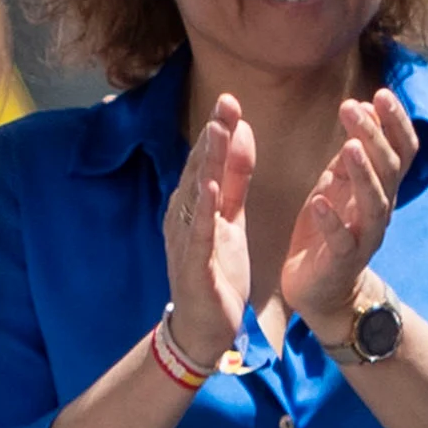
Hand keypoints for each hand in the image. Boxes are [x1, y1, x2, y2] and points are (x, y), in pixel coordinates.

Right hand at [161, 95, 260, 374]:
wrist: (203, 328)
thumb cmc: (216, 271)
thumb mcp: (231, 218)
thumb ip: (235, 178)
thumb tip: (242, 132)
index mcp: (195, 205)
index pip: (207, 160)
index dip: (218, 130)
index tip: (231, 99)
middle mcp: (185, 216)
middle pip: (199, 169)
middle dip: (213, 135)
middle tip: (226, 102)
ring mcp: (186, 239)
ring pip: (196, 194)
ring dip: (207, 162)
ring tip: (218, 131)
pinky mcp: (194, 264)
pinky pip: (199, 232)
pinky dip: (204, 209)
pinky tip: (210, 186)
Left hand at [279, 90, 420, 340]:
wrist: (323, 289)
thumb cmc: (330, 229)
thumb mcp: (340, 183)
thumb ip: (354, 151)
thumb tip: (364, 105)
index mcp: (381, 188)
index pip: (402, 151)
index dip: (396, 123)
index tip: (381, 93)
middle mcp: (380, 210)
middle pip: (388, 169)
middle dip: (373, 136)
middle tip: (352, 107)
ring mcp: (364, 237)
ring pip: (374, 203)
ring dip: (362, 174)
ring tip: (347, 147)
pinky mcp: (343, 261)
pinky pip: (342, 241)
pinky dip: (331, 220)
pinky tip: (318, 200)